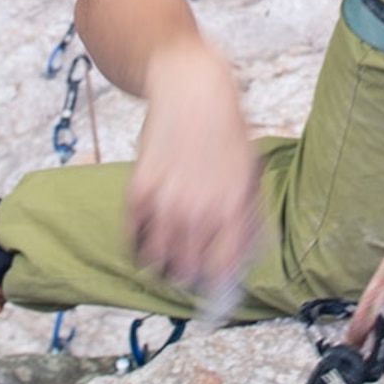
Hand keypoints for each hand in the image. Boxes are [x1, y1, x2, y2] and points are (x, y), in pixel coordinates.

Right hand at [125, 40, 265, 296]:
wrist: (192, 92)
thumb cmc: (227, 132)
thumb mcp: (251, 174)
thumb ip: (249, 220)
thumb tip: (245, 260)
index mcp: (231, 210)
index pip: (221, 271)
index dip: (217, 287)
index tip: (213, 291)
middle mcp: (198, 211)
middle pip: (186, 272)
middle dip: (189, 275)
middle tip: (190, 267)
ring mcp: (165, 202)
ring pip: (158, 261)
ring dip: (164, 263)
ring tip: (170, 252)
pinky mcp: (138, 191)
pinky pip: (133, 238)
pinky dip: (140, 243)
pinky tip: (151, 232)